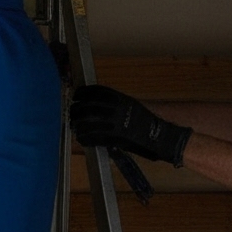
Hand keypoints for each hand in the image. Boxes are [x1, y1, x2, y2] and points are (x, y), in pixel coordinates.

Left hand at [70, 84, 189, 166]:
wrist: (159, 134)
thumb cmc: (144, 120)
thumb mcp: (129, 105)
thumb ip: (113, 103)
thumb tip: (93, 104)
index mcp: (119, 98)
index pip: (94, 91)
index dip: (81, 93)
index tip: (76, 96)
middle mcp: (115, 109)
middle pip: (86, 108)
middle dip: (75, 111)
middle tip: (72, 114)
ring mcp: (114, 123)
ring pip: (86, 123)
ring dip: (78, 126)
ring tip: (75, 128)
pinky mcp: (113, 137)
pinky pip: (93, 137)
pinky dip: (85, 138)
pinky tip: (82, 139)